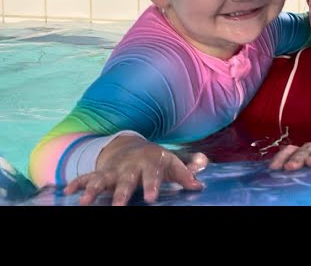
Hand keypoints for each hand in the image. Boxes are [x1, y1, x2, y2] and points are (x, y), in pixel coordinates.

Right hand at [63, 135, 206, 205]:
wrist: (133, 146)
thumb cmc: (156, 161)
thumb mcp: (171, 163)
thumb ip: (185, 173)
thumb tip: (199, 185)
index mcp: (149, 163)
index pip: (151, 176)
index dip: (151, 186)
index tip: (152, 199)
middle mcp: (130, 166)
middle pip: (125, 181)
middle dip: (121, 193)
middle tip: (117, 207)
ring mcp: (114, 170)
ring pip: (102, 180)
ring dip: (92, 190)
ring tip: (84, 202)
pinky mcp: (100, 173)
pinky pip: (86, 178)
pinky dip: (77, 183)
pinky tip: (67, 192)